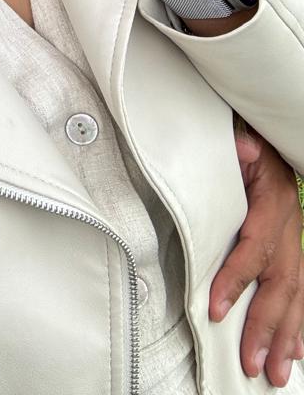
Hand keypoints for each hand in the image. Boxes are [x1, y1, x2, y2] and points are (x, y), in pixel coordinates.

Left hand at [211, 125, 303, 386]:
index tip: (217, 309)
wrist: (263, 141)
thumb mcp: (240, 140)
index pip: (256, 247)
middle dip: (267, 327)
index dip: (237, 279)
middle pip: (282, 283)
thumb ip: (239, 146)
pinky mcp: (293, 250)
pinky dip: (300, 325)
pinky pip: (301, 292)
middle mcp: (292, 226)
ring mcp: (296, 240)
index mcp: (275, 200)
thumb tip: (243, 148)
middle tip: (253, 362)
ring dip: (287, 336)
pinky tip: (296, 352)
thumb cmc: (244, 144)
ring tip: (277, 373)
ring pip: (296, 295)